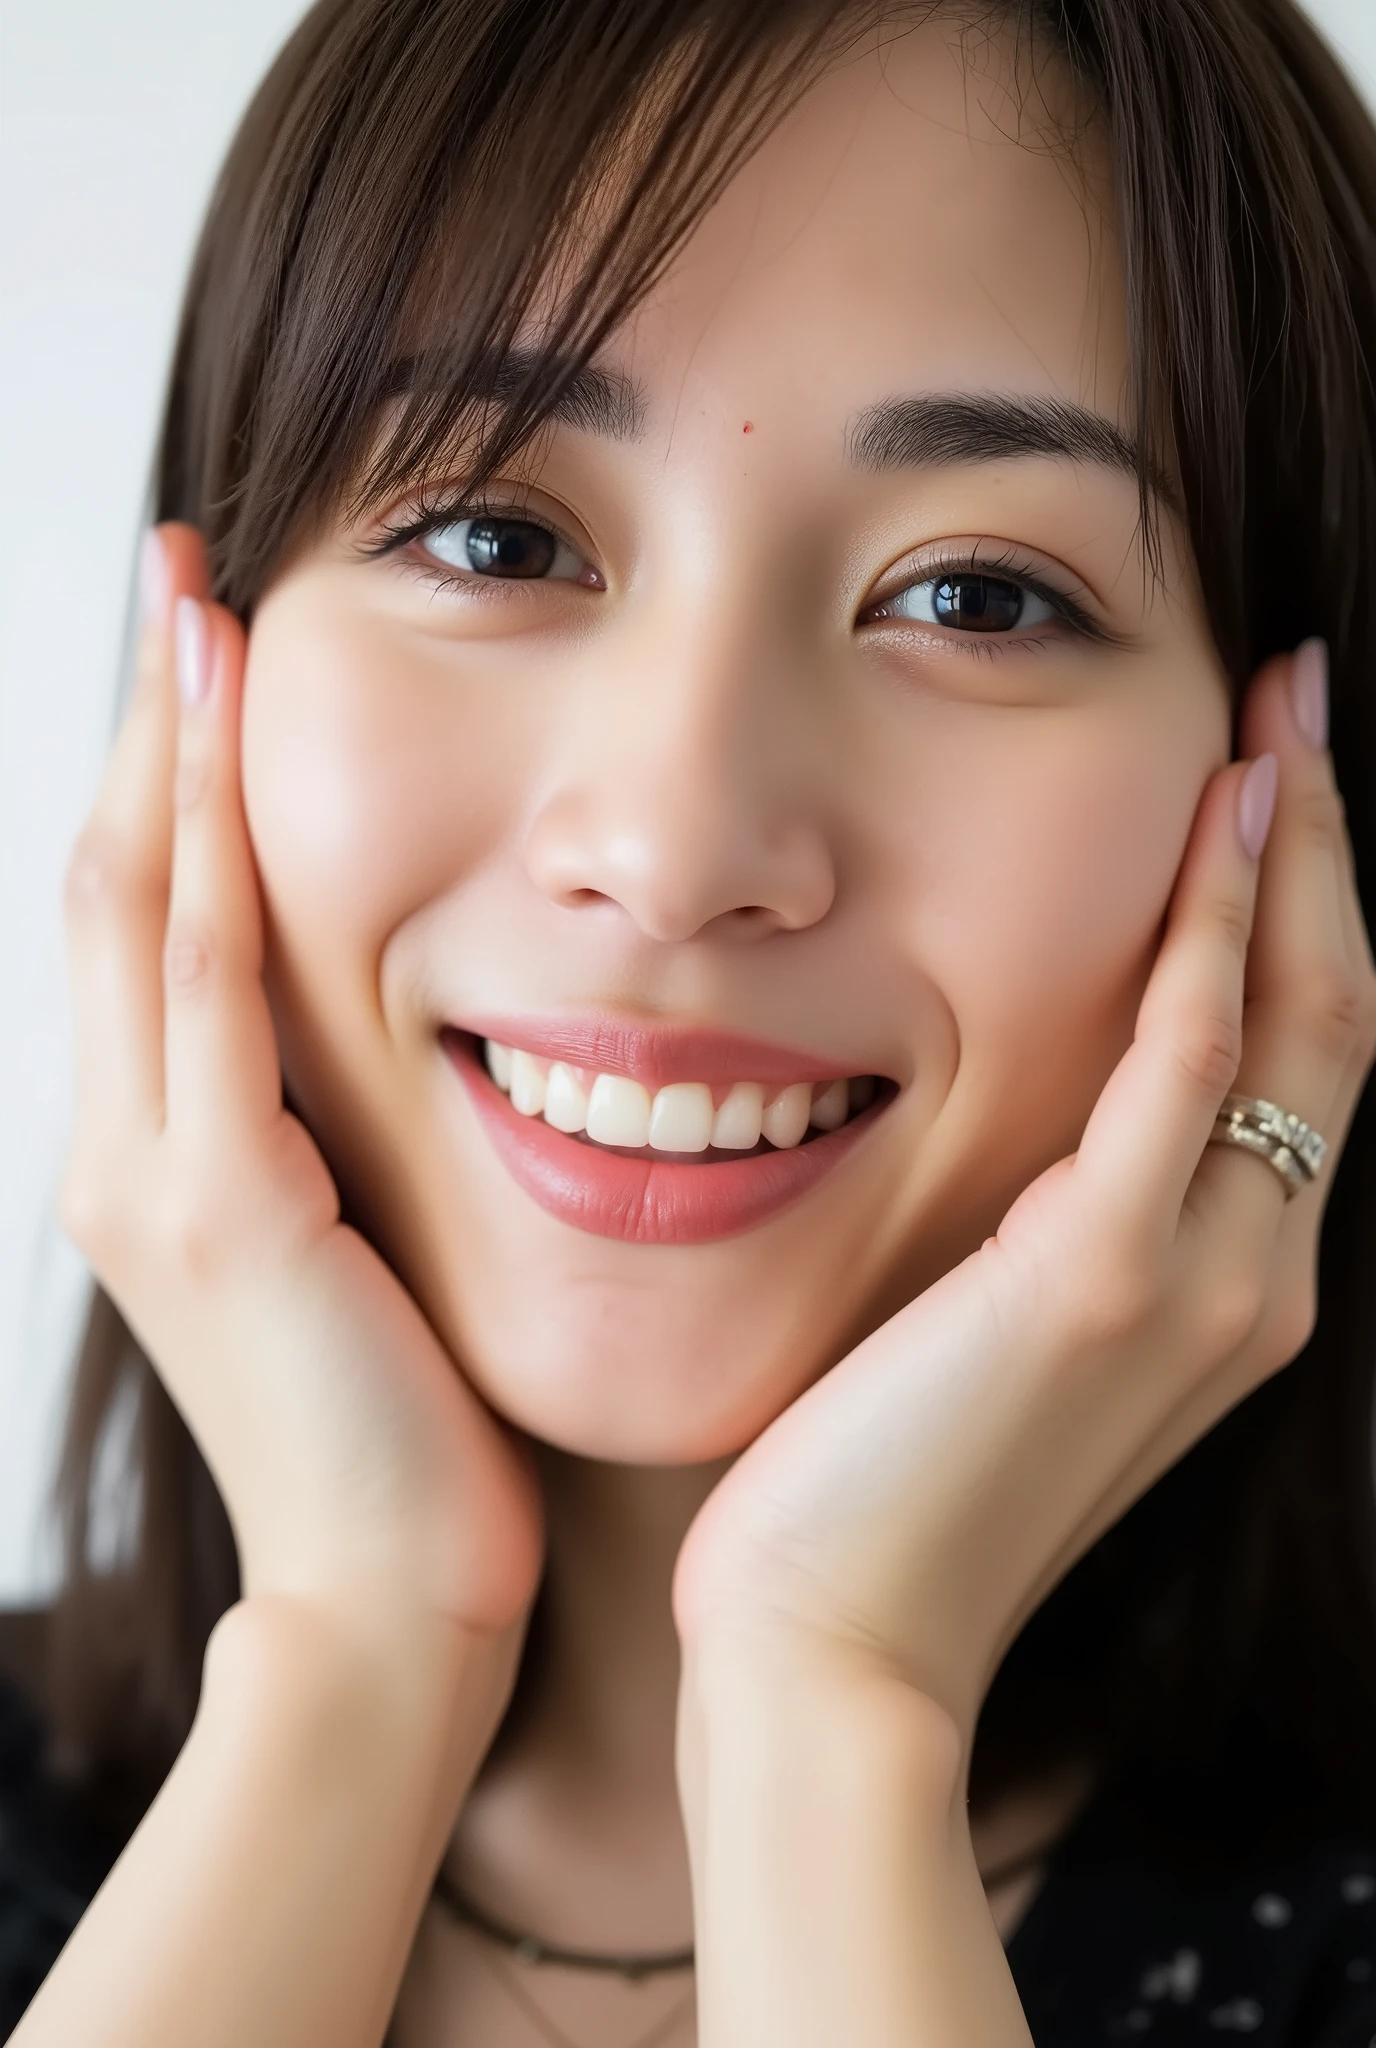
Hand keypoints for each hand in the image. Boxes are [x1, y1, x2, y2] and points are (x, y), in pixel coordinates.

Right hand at [60, 527, 542, 1644]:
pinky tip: (224, 750)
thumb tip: (388, 1055)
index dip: (170, 780)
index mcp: (166, 1155)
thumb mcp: (355, 1260)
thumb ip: (338, 1151)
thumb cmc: (404, 1437)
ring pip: (141, 912)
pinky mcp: (222, 1208)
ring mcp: (156, 1174)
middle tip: (181, 576)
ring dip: (168, 754)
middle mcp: (128, 1147)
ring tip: (191, 607)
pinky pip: (205, 996)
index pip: (152, 925)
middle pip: (118, 887)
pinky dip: (211, 865)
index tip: (208, 652)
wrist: (389, 1604)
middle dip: (149, 725)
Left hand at [674, 646, 1375, 1744]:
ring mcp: (1197, 1279)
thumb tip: (1022, 1122)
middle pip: (1334, 1020)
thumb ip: (1049, 1233)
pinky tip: (1217, 819)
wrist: (837, 1646)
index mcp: (1227, 1291)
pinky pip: (1188, 1062)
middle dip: (1328, 850)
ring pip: (1293, 1020)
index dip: (1309, 915)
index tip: (1278, 784)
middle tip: (1305, 701)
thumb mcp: (997, 1341)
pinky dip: (1215, 934)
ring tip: (1280, 719)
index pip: (1301, 1064)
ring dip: (1293, 857)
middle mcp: (1250, 1279)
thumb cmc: (884, 1494)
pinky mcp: (1103, 1274)